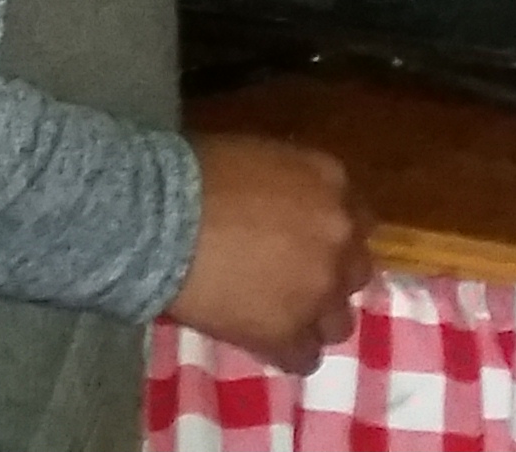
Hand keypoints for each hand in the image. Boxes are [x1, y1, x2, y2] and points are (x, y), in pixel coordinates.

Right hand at [170, 134, 375, 370]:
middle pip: (355, 272)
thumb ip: (293, 187)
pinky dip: (285, 351)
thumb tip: (286, 209)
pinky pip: (305, 358)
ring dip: (312, 319)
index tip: (304, 245)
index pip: (356, 221)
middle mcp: (339, 236)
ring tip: (275, 316)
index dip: (329, 238)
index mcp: (332, 183)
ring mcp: (319, 290)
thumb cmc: (196, 175)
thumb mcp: (261, 158)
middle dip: (327, 278)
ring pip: (338, 322)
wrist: (160, 220)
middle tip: (290, 279)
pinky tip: (259, 339)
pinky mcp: (290, 334)